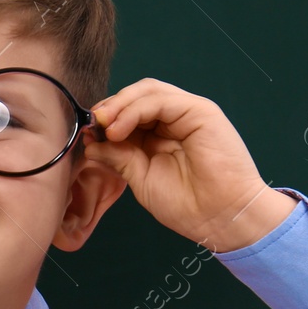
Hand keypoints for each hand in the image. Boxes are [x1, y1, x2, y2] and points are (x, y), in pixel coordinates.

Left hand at [82, 78, 297, 252]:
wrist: (221, 217)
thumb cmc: (185, 204)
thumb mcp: (140, 177)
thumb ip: (118, 156)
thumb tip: (91, 142)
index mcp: (160, 134)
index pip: (128, 112)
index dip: (106, 118)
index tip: (87, 133)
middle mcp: (174, 119)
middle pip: (136, 95)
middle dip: (110, 107)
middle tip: (92, 124)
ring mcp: (187, 112)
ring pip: (147, 91)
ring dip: (120, 105)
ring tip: (104, 125)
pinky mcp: (200, 111)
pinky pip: (161, 99)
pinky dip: (134, 109)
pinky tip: (119, 128)